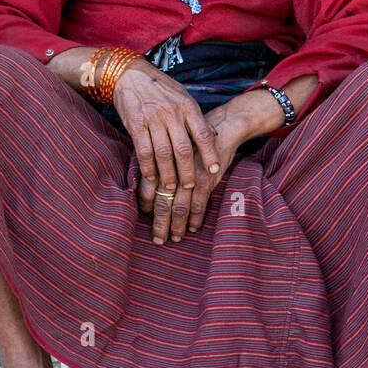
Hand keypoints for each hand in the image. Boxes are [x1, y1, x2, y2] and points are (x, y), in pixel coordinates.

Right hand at [111, 62, 219, 242]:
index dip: (210, 154)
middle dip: (188, 171)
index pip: (203, 134)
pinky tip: (151, 177)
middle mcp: (172, 112)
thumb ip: (196, 117)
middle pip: (183, 149)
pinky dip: (148, 167)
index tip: (214, 170)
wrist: (131, 75)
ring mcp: (153, 118)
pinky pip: (144, 150)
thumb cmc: (161, 89)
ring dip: (168, 174)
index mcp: (187, 105)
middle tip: (190, 186)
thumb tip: (214, 135)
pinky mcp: (135, 124)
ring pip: (163, 153)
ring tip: (170, 187)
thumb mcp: (183, 97)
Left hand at [139, 103, 246, 244]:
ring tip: (174, 238)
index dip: (145, 206)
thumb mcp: (174, 146)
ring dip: (176, 225)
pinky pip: (199, 204)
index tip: (144, 218)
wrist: (223, 127)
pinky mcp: (207, 180)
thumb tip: (150, 183)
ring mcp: (190, 176)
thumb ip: (163, 163)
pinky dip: (195, 219)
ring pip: (179, 207)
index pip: (147, 188)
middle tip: (158, 239)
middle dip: (159, 223)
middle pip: (161, 202)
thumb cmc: (195, 137)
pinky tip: (192, 228)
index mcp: (162, 161)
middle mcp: (173, 170)